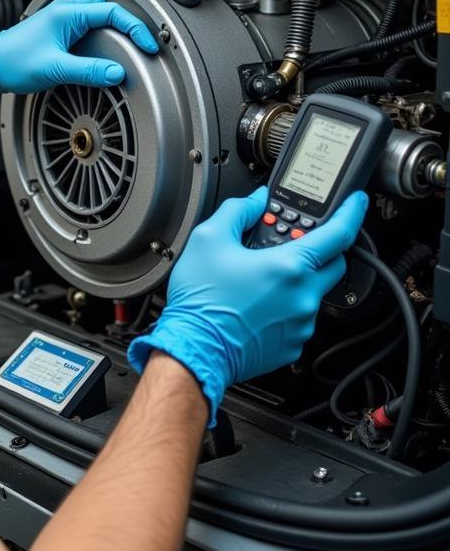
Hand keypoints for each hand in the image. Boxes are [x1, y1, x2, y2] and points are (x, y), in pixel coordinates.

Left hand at [0, 0, 159, 115]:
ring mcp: (59, 19)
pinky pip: (86, 25)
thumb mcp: (55, 69)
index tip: (148, 44)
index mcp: (66, 13)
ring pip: (96, 15)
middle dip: (128, 24)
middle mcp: (64, 11)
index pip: (113, 12)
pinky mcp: (56, 30)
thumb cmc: (12, 63)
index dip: (135, 28)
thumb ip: (89, 71)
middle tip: (143, 43)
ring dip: (113, 27)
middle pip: (108, 9)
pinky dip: (100, 34)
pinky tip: (103, 49)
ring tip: (128, 45)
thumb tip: (116, 73)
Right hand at [128, 187, 368, 426]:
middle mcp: (303, 296)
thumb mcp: (209, 239)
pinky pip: (300, 319)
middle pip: (333, 264)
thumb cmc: (201, 302)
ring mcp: (300, 323)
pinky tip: (258, 306)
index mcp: (289, 266)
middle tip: (291, 246)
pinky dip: (286, 309)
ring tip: (259, 283)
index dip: (351, 212)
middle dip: (319, 250)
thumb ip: (238, 211)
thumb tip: (256, 201)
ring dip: (297, 282)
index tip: (355, 203)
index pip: (338, 233)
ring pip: (314, 293)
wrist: (194, 349)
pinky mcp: (292, 345)